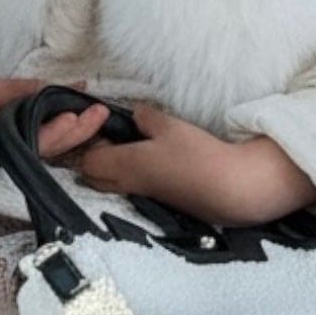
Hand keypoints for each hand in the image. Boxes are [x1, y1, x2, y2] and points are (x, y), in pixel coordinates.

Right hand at [0, 73, 111, 161]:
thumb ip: (16, 91)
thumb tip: (51, 88)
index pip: (34, 139)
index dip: (58, 130)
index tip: (76, 114)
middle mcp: (8, 150)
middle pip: (51, 148)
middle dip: (80, 132)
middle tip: (101, 110)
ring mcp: (12, 152)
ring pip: (52, 150)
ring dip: (78, 135)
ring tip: (99, 115)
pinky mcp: (15, 148)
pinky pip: (46, 145)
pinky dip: (66, 135)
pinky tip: (82, 122)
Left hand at [75, 104, 315, 224]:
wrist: (228, 189)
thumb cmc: (196, 154)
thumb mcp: (170, 126)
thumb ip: (147, 117)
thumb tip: (135, 114)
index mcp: (125, 165)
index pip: (87, 161)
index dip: (89, 142)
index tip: (103, 124)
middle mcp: (128, 185)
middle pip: (92, 177)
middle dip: (94, 157)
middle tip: (112, 136)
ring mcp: (144, 195)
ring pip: (111, 184)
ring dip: (112, 166)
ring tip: (131, 145)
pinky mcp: (159, 200)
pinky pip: (130, 188)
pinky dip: (129, 174)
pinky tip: (150, 159)